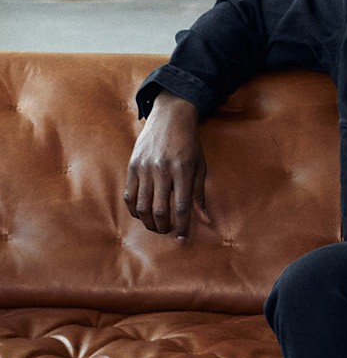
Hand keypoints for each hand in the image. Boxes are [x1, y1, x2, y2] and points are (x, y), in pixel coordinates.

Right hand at [125, 91, 213, 238]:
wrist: (169, 118)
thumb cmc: (190, 145)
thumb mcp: (200, 167)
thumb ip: (200, 195)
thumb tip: (206, 221)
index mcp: (183, 171)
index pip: (181, 206)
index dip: (182, 226)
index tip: (182, 239)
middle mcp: (162, 170)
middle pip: (159, 210)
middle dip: (163, 227)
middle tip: (168, 232)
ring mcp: (144, 168)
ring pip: (141, 206)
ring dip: (148, 222)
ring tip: (156, 226)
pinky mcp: (132, 166)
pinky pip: (129, 195)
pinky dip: (134, 210)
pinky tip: (142, 214)